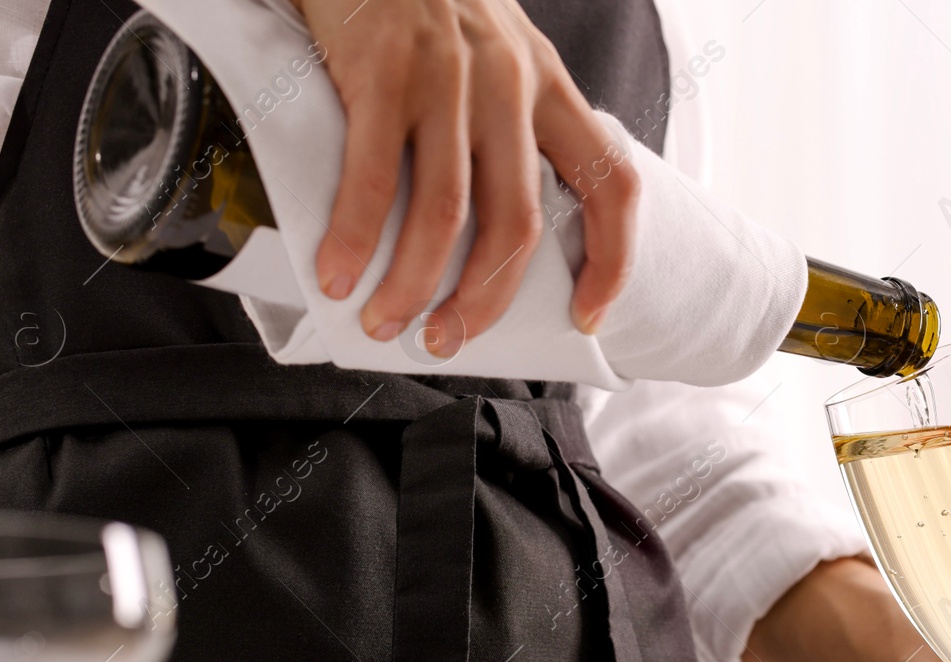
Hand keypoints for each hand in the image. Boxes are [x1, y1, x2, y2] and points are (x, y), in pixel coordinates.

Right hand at [294, 0, 639, 350]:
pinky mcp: (383, 69)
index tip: (588, 313)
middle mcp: (509, 85)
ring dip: (415, 284)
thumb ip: (504, 126)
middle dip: (483, 300)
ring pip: (447, 213)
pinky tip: (338, 272)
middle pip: (517, 222)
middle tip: (447, 340)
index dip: (612, 258)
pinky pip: (374, 176)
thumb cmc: (422, 3)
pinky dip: (354, 236)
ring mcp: (447, 78)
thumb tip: (484, 229)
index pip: (611, 182)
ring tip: (386, 321)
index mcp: (548, 87)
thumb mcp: (494, 54)